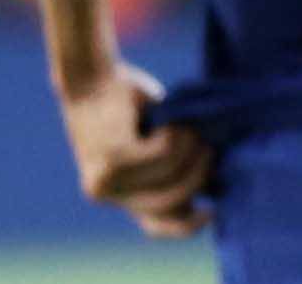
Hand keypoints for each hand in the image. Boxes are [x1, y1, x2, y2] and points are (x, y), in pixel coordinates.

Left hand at [57, 63, 212, 237]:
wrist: (88, 76)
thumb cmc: (126, 104)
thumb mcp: (152, 139)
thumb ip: (170, 166)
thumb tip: (212, 185)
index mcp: (119, 194)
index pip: (156, 225)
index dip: (187, 225)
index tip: (212, 211)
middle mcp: (108, 194)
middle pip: (172, 201)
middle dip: (199, 173)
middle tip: (207, 144)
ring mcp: (108, 179)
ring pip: (170, 173)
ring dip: (189, 145)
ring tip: (185, 124)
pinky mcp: (112, 158)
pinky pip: (162, 153)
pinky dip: (174, 132)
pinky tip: (165, 117)